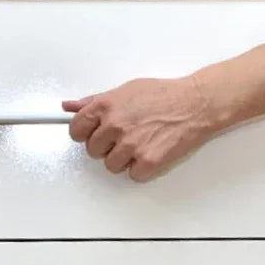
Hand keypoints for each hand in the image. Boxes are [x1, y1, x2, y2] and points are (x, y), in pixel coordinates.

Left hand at [62, 76, 218, 181]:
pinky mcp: (147, 161)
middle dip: (106, 146)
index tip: (93, 134)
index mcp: (106, 106)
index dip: (84, 134)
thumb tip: (69, 107)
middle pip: (93, 151)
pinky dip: (141, 168)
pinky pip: (132, 174)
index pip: (76, 130)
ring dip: (123, 159)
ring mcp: (131, 145)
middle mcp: (115, 125)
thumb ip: (94, 101)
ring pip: (111, 165)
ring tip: (140, 142)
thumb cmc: (163, 95)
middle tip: (126, 135)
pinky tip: (152, 151)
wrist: (195, 103)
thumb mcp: (125, 90)